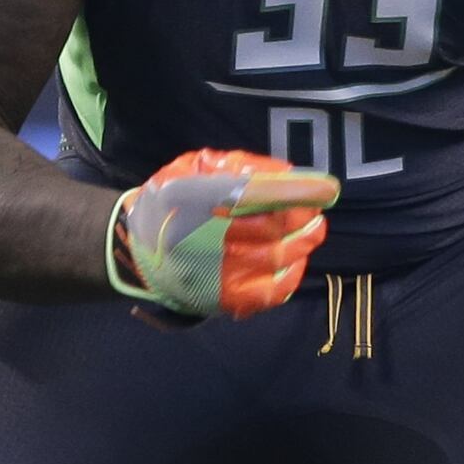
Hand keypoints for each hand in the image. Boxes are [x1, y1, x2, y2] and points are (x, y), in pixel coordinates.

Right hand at [107, 150, 337, 320]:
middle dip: (305, 214)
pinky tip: (296, 261)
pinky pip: (273, 291)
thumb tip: (290, 174)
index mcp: (199, 197)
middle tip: (316, 207)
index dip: (300, 190)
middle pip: (278, 225)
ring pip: (281, 255)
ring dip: (305, 241)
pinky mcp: (226, 298)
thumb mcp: (196, 168)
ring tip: (311, 229)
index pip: (261, 194)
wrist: (135, 251)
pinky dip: (292, 275)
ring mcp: (220, 271)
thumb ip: (240, 165)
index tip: (329, 187)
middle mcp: (210, 236)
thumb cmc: (172, 201)